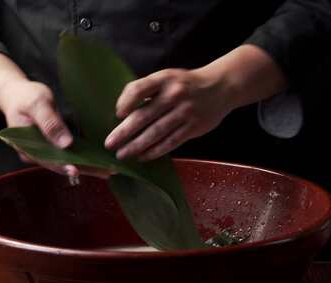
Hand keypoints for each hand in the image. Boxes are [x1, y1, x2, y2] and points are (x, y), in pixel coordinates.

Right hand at [0, 79, 110, 178]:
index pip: (47, 160)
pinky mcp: (52, 147)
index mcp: (26, 147)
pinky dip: (82, 157)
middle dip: (82, 169)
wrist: (18, 93)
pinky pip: (68, 155)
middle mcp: (34, 154)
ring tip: (108, 170)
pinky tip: (99, 161)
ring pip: (66, 162)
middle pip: (60, 165)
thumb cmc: (26, 96)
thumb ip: (50, 123)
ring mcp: (43, 151)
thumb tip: (66, 144)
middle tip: (105, 172)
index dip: (62, 166)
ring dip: (86, 166)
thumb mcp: (37, 104)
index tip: (77, 170)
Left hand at [104, 68, 236, 160]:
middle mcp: (174, 95)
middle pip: (144, 115)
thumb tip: (122, 112)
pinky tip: (143, 157)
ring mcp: (185, 112)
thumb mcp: (167, 77)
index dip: (126, 102)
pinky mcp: (193, 127)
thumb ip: (147, 90)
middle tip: (109, 144)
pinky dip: (155, 151)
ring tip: (122, 154)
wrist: (221, 87)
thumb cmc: (185, 84)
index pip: (140, 89)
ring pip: (156, 133)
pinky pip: (170, 142)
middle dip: (124, 132)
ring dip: (136, 146)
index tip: (117, 114)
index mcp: (164, 79)